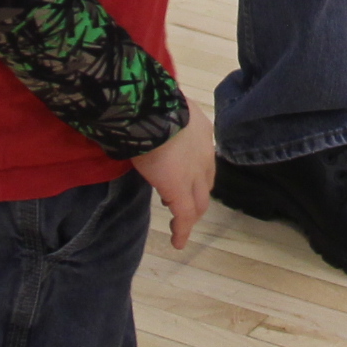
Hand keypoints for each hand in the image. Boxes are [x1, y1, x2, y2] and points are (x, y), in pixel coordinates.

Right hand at [132, 106, 213, 248]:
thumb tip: (140, 117)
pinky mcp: (181, 192)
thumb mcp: (159, 107)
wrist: (151, 111)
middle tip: (181, 203)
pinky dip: (182, 230)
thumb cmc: (149, 103)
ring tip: (180, 224)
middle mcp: (204, 154)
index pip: (201, 158)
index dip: (194, 171)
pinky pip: (185, 216)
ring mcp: (195, 175)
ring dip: (191, 213)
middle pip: (205, 182)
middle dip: (195, 194)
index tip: (181, 177)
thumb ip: (157, 118)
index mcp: (200, 131)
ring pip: (198, 202)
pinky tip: (177, 242)